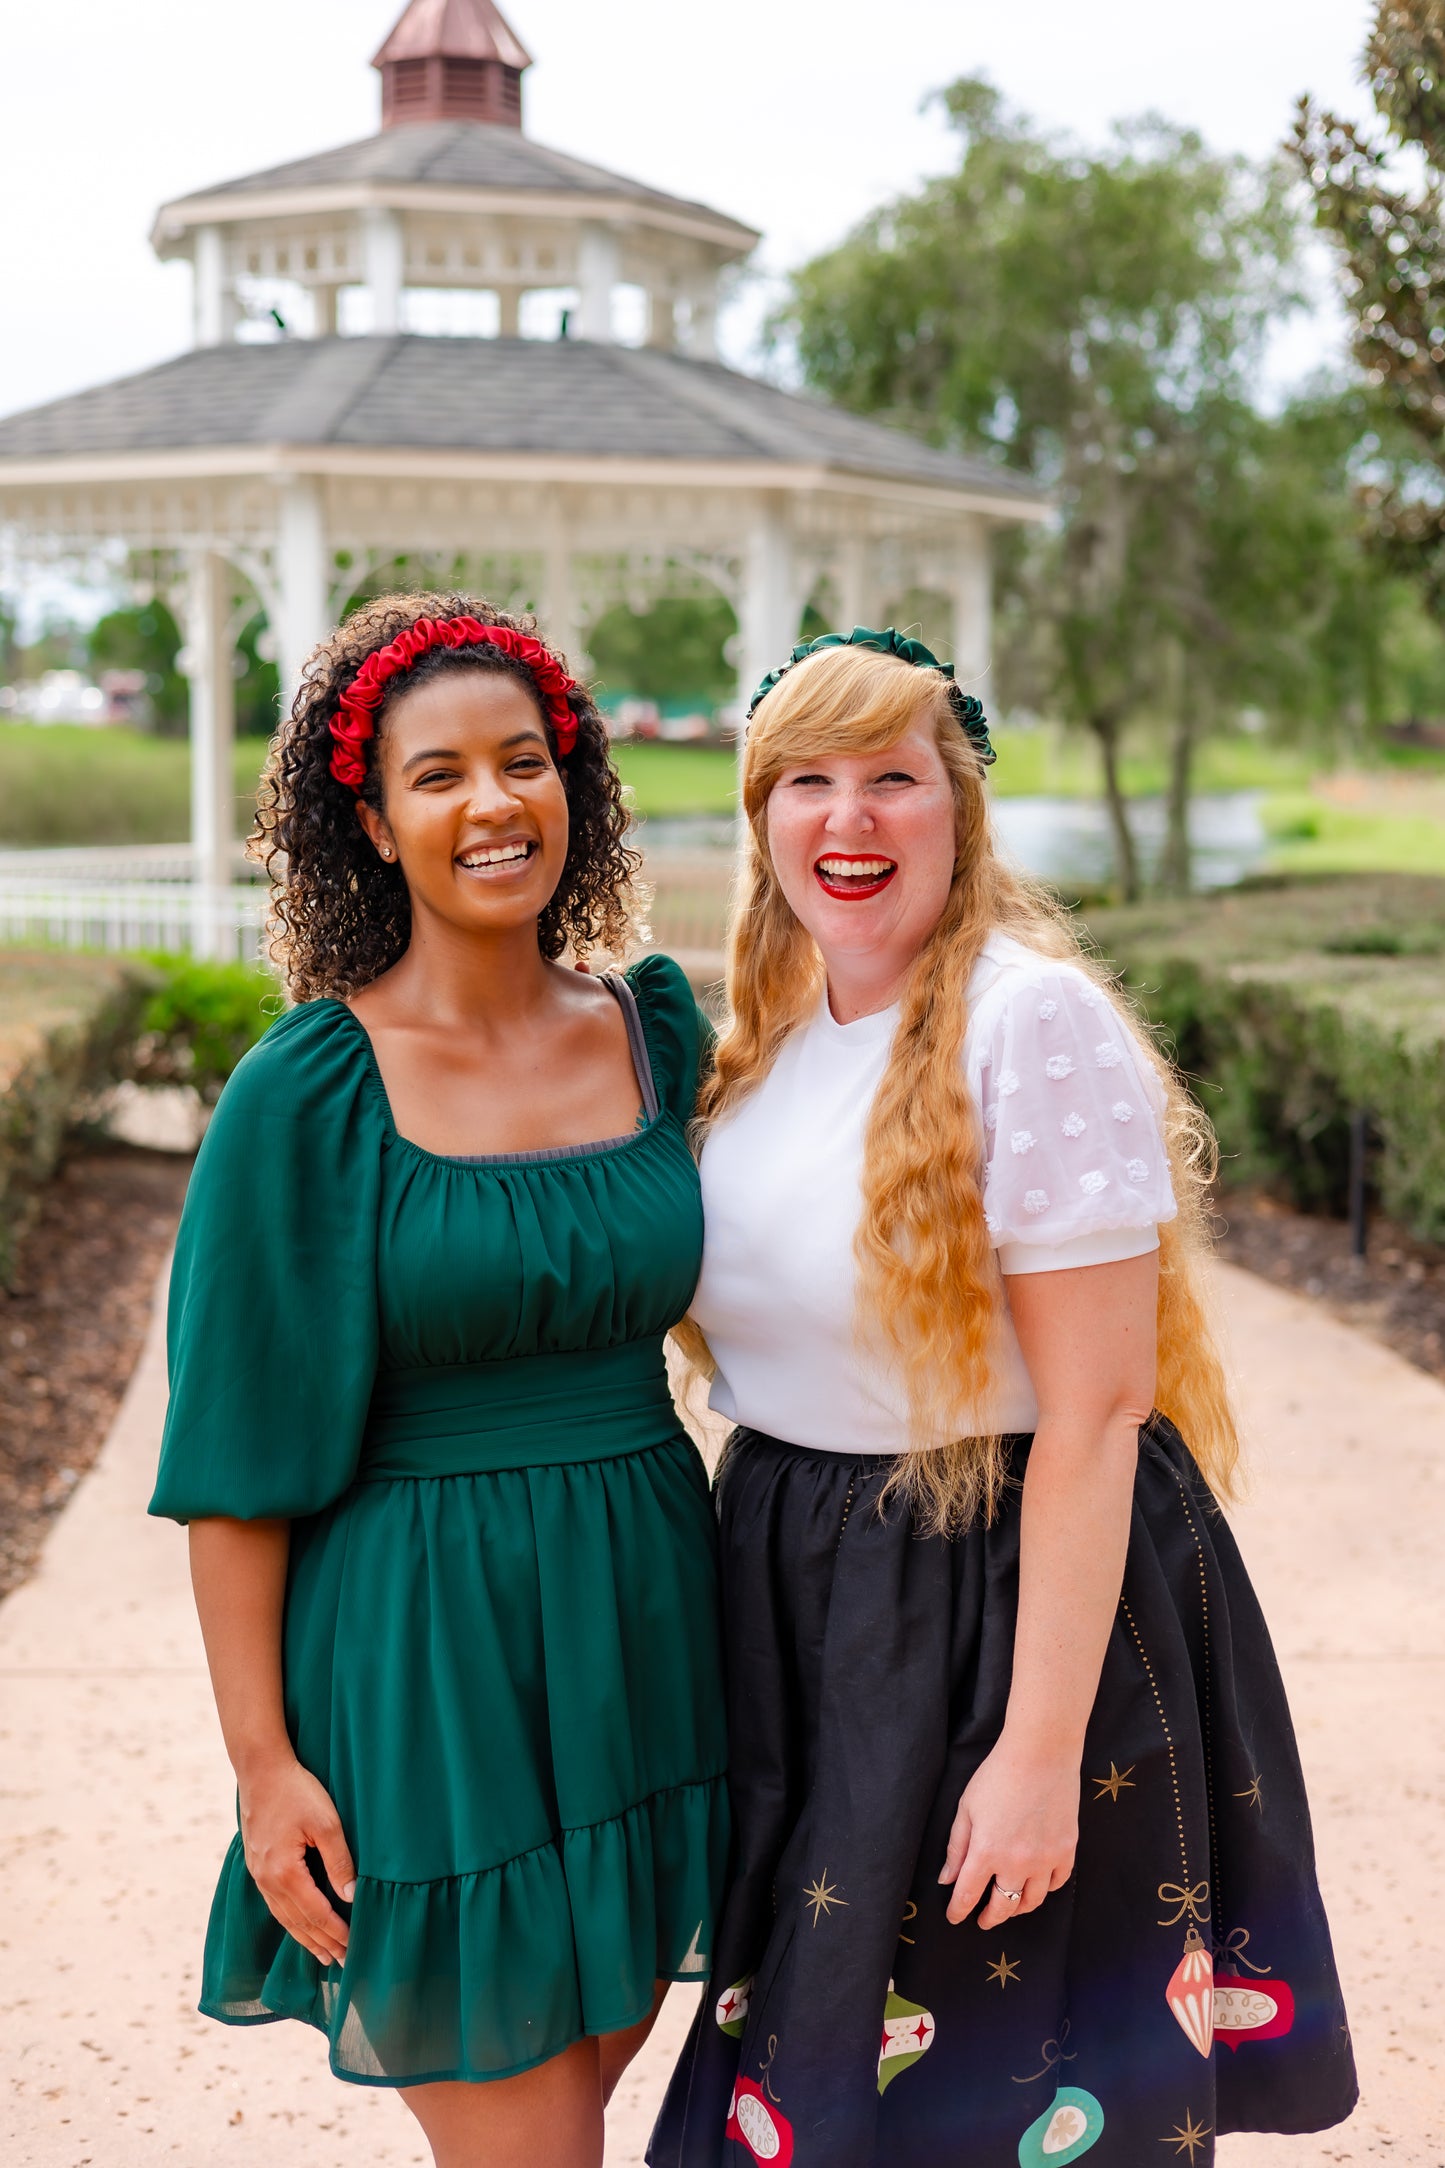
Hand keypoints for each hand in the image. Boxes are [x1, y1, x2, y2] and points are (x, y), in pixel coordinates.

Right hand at [238, 1753, 355, 1967]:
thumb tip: (351, 1897)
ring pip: (284, 1917)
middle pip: (299, 1923)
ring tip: (323, 1955)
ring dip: (305, 1938)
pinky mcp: (257, 1865)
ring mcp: (258, 1874)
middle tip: (343, 1963)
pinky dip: (290, 1921)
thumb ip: (339, 1862)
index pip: (316, 1914)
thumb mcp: (326, 1823)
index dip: (336, 1933)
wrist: (261, 1769)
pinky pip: (275, 1904)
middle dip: (323, 1944)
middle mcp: (267, 1881)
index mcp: (285, 1873)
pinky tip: (300, 1925)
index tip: (354, 1949)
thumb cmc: (297, 1791)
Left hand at [938, 1735, 1078, 1929]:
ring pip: (1031, 1901)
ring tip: (1008, 1906)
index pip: (968, 1894)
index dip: (958, 1910)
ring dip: (1017, 1908)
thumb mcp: (967, 1807)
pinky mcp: (1066, 1850)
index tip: (954, 1917)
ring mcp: (1045, 1859)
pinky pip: (1056, 1883)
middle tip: (982, 1920)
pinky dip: (1045, 1889)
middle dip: (990, 1917)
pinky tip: (1036, 1886)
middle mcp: (1016, 1863)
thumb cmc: (997, 1775)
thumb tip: (946, 1879)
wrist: (1041, 1754)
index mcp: (986, 1852)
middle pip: (1002, 1906)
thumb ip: (956, 1846)